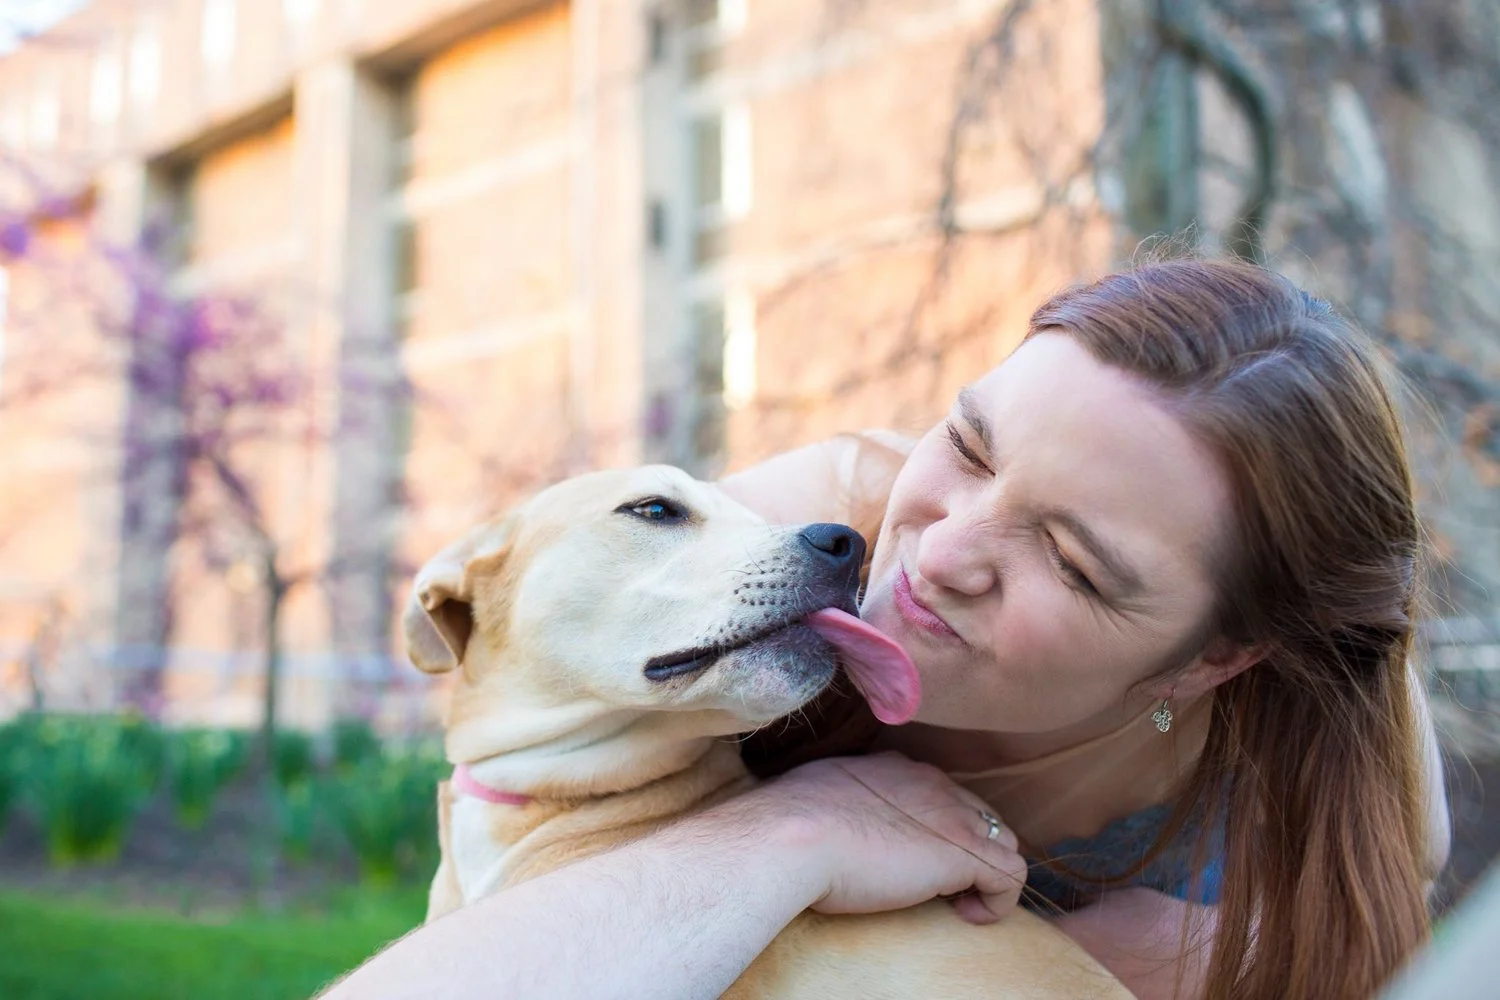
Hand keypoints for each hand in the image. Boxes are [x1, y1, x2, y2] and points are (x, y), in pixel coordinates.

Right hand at [735, 752, 1026, 924]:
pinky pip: (1011, 875)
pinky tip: (966, 915)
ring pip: (1003, 841)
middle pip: (979, 815)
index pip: (942, 795)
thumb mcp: (821, 792)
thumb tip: (831, 815)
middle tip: (938, 887)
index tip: (914, 860)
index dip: (937, 831)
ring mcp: (953, 816)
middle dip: (969, 851)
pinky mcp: (965, 852)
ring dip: (985, 875)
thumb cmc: (790, 821)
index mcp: (898, 769)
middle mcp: (933, 783)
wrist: (792, 834)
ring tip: (954, 903)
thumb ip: (842, 798)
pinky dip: (998, 901)